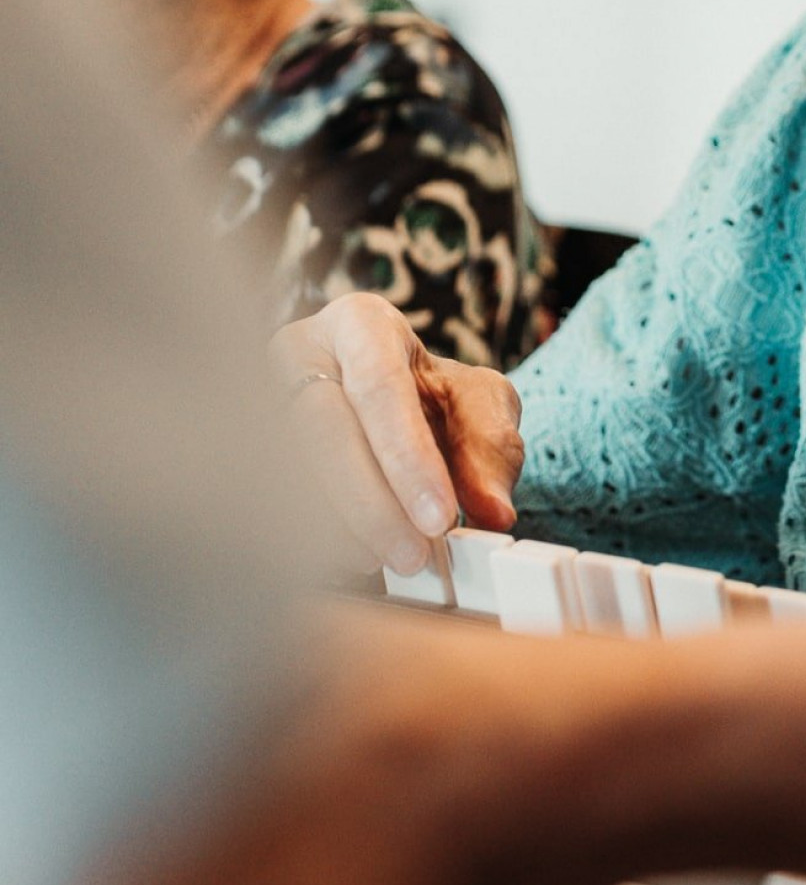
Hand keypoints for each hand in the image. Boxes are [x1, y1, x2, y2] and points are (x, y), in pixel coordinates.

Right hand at [272, 294, 523, 574]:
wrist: (375, 401)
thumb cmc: (427, 397)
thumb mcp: (476, 404)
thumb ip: (491, 448)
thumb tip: (493, 511)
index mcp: (360, 324)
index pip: (378, 386)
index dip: (407, 457)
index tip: (440, 519)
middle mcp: (296, 351)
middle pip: (322, 429)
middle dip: (371, 504)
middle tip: (415, 556)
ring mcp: (252, 397)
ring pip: (282, 471)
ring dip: (335, 528)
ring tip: (386, 560)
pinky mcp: (234, 444)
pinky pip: (258, 500)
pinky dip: (304, 539)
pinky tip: (345, 559)